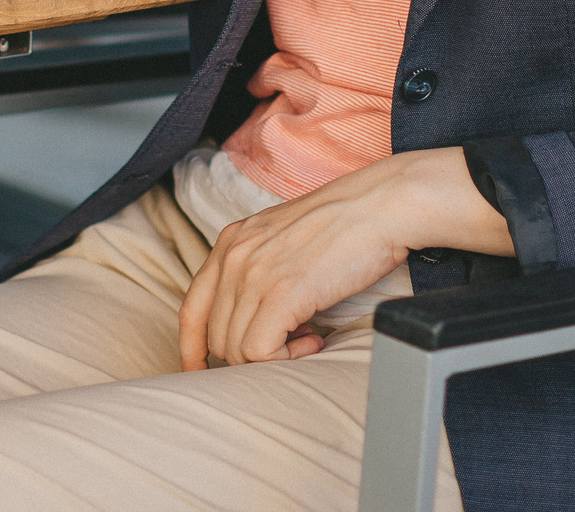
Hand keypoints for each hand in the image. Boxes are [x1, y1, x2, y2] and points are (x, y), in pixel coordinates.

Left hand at [178, 148, 510, 370]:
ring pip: (236, 349)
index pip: (192, 308)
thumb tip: (253, 320)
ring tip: (308, 337)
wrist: (382, 204)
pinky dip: (286, 359)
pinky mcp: (281, 293)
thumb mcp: (282, 238)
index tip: (201, 369)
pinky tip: (314, 341)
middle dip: (250, 352)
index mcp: (231, 241)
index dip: (192, 348)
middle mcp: (234, 256)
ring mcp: (255, 274)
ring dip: (274, 356)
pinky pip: (260, 353)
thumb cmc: (345, 223)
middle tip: (293, 340)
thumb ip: (257, 270)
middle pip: (216, 336)